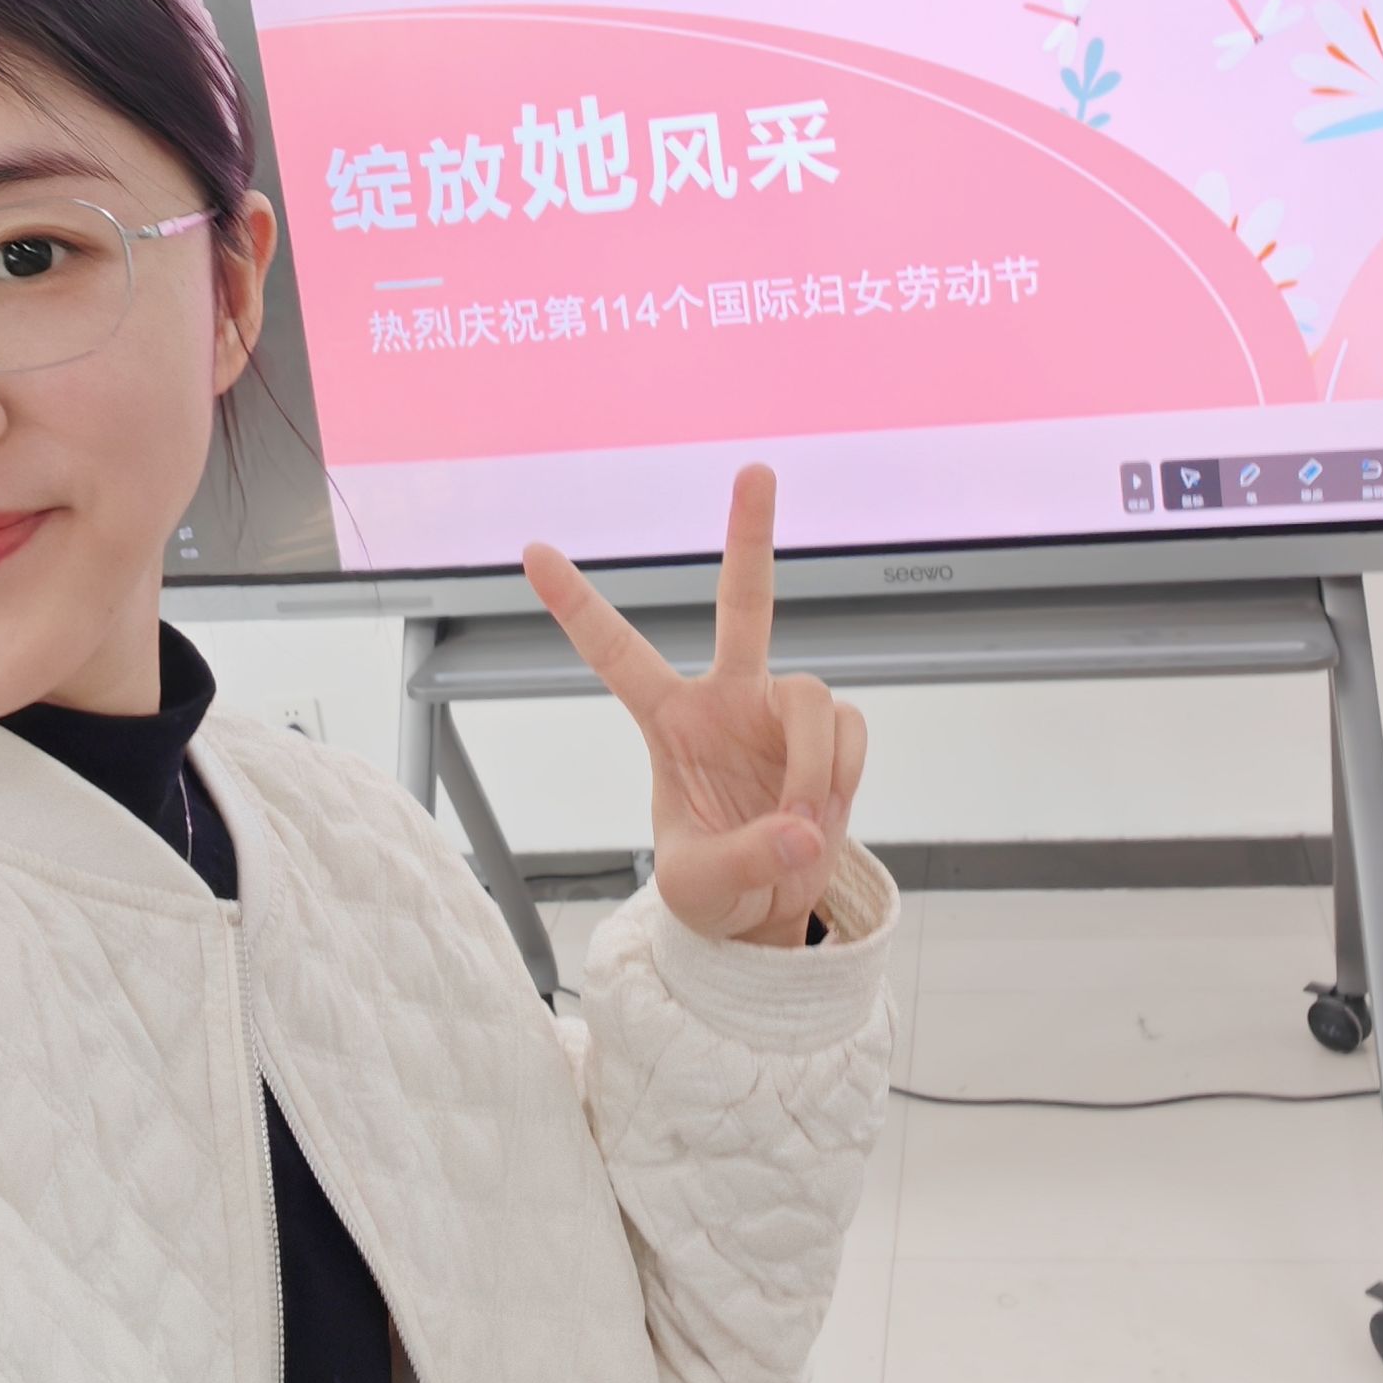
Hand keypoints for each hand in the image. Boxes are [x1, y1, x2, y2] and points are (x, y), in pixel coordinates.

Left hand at [522, 463, 867, 947]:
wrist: (767, 911)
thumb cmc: (711, 887)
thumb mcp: (697, 888)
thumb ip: (745, 858)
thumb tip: (802, 830)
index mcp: (668, 720)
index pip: (615, 652)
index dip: (575, 603)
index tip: (533, 550)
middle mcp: (728, 699)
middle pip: (744, 603)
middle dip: (750, 535)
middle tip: (755, 470)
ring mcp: (782, 712)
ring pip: (813, 696)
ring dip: (811, 766)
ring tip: (798, 824)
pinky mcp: (833, 734)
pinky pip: (850, 735)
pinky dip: (841, 780)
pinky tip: (822, 814)